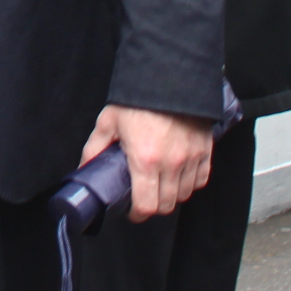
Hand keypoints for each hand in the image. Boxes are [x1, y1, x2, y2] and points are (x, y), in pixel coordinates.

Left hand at [78, 105, 212, 221]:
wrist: (168, 75)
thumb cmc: (138, 99)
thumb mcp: (109, 121)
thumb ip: (95, 147)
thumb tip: (85, 167)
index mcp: (145, 160)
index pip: (146, 205)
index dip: (137, 214)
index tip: (132, 210)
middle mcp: (171, 164)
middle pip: (166, 205)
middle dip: (153, 205)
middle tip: (144, 196)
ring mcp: (191, 158)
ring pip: (184, 195)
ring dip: (171, 195)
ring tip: (160, 185)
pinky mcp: (205, 151)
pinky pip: (200, 180)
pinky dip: (190, 183)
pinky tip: (178, 175)